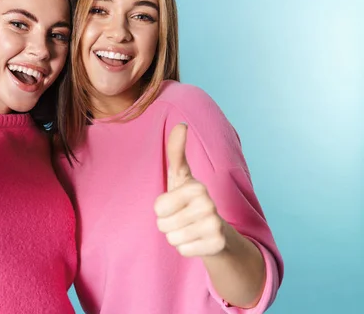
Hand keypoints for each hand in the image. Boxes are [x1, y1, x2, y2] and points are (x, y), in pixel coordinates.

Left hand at [154, 123, 227, 256]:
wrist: (216, 230)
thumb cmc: (190, 200)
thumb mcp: (180, 176)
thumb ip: (176, 151)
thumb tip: (181, 124)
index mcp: (196, 187)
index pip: (158, 207)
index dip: (162, 209)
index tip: (176, 204)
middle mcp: (208, 204)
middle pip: (162, 225)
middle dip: (168, 224)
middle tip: (183, 218)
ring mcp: (215, 225)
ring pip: (172, 239)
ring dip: (177, 236)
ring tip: (190, 228)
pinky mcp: (217, 244)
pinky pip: (183, 250)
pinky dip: (186, 248)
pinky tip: (197, 240)